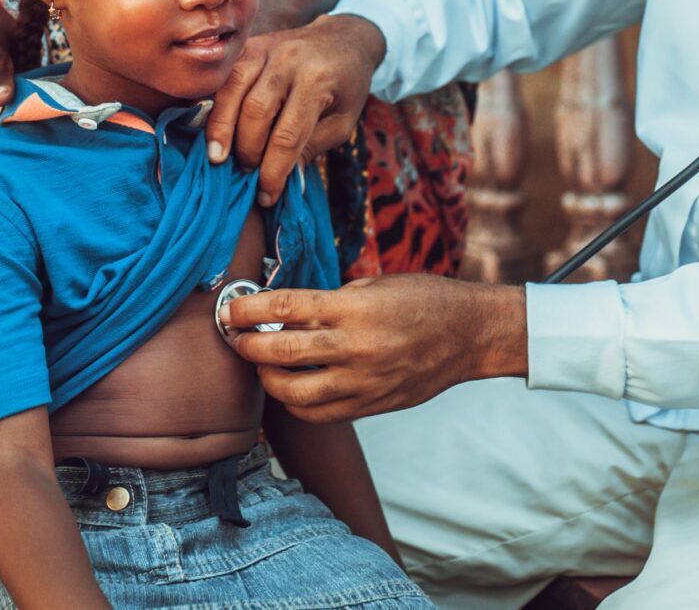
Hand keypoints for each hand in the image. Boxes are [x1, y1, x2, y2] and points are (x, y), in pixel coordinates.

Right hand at [205, 14, 384, 206]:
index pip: (288, 135)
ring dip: (221, 128)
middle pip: (256, 111)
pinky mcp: (250, 45)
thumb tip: (282, 182)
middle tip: (246, 173)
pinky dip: (216, 103)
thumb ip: (310, 149)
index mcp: (318, 82)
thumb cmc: (346, 87)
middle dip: (247, 149)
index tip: (266, 196)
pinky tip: (211, 127)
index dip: (273, 171)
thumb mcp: (342, 123)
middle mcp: (290, 61)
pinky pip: (225, 75)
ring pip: (233, 89)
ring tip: (218, 157)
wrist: (344, 40)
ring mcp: (266, 48)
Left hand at [223, 275, 526, 422]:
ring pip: (294, 393)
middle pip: (281, 353)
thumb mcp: (374, 285)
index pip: (284, 308)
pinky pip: (320, 414)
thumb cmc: (423, 299)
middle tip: (234, 337)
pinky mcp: (371, 405)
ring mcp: (364, 382)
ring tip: (261, 366)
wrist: (469, 335)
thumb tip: (283, 310)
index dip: (247, 310)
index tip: (229, 310)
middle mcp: (356, 347)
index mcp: (354, 308)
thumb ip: (330, 300)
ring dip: (267, 379)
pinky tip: (291, 387)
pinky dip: (296, 403)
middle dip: (246, 346)